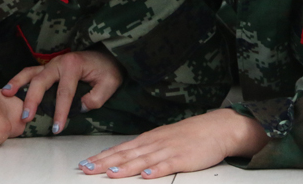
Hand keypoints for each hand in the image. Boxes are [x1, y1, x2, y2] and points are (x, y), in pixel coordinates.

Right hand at [1, 51, 122, 133]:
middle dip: (33, 99)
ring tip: (6, 95)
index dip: (60, 112)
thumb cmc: (107, 70)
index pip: (65, 92)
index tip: (57, 128)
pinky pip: (30, 72)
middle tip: (26, 117)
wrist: (106, 56)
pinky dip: (18, 80)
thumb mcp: (110, 83)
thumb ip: (97, 97)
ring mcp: (51, 64)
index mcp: (74, 65)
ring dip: (18, 84)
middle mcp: (59, 62)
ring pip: (31, 73)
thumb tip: (80, 107)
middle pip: (41, 81)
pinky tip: (8, 89)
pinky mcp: (47, 68)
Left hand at [79, 108, 268, 177]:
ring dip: (125, 167)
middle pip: (126, 155)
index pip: (120, 149)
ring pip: (143, 160)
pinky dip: (156, 170)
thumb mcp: (162, 138)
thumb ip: (144, 149)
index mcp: (148, 139)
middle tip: (87, 169)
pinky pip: (168, 165)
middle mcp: (154, 143)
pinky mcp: (183, 159)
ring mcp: (168, 150)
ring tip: (110, 174)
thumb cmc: (190, 135)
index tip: (85, 163)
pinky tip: (146, 175)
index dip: (102, 157)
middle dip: (104, 163)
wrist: (216, 128)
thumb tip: (123, 158)